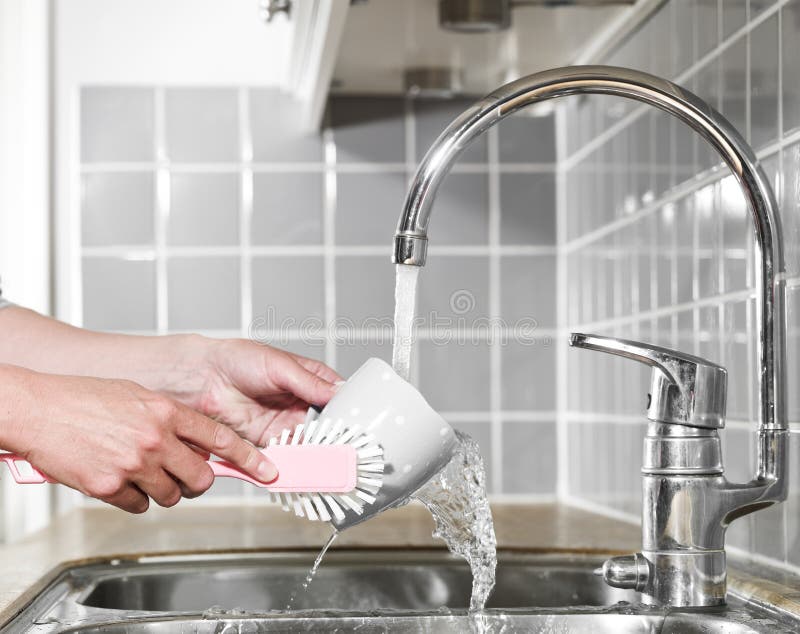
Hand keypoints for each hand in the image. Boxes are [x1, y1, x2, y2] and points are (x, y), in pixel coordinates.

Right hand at [0, 366, 276, 512]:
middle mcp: (156, 438)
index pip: (221, 438)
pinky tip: (118, 479)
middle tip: (184, 477)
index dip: (249, 457)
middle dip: (196, 482)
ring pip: (171, 495)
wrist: (39, 409)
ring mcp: (134, 464)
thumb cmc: (84, 399)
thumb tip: (193, 440)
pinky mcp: (109, 486)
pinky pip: (138, 505)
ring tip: (141, 472)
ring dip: (162, 490)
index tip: (267, 470)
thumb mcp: (138, 396)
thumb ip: (170, 418)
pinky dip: (133, 498)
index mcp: (166, 411)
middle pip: (201, 478)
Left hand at [192, 340, 341, 446]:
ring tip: (326, 459)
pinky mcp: (268, 440)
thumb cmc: (238, 359)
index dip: (347, 411)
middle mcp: (300, 403)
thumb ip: (309, 383)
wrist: (203, 378)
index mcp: (309, 379)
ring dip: (316, 451)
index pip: (337, 397)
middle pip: (326, 425)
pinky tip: (302, 464)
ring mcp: (285, 422)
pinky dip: (294, 461)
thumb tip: (336, 392)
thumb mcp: (280, 366)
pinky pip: (287, 454)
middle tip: (343, 447)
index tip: (355, 424)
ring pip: (309, 442)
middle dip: (334, 437)